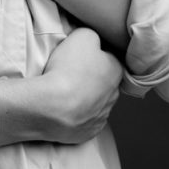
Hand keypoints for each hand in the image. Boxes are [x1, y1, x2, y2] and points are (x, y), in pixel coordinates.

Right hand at [0, 28, 122, 146]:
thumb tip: (93, 41)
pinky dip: (77, 114)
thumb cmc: (68, 69)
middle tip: (71, 72)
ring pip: (96, 102)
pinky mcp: (88, 133)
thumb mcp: (83, 36)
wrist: (52, 106)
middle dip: (91, 77)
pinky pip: (85, 120)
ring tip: (64, 91)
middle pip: (103, 81)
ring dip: (84, 97)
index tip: (80, 55)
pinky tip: (64, 108)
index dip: (95, 54)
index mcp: (116, 71)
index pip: (110, 58)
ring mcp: (101, 117)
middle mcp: (114, 95)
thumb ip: (93, 36)